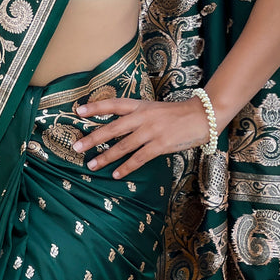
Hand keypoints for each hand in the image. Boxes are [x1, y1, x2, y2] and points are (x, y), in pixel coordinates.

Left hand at [74, 96, 210, 178]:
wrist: (203, 115)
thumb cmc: (177, 113)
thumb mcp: (154, 108)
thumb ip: (138, 115)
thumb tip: (118, 127)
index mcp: (140, 106)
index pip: (113, 104)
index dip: (96, 107)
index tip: (78, 111)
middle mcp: (142, 117)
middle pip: (112, 128)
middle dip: (93, 137)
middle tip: (76, 145)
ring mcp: (151, 131)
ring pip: (123, 145)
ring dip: (105, 157)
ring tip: (92, 165)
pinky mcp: (160, 145)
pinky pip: (139, 158)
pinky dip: (126, 167)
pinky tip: (117, 174)